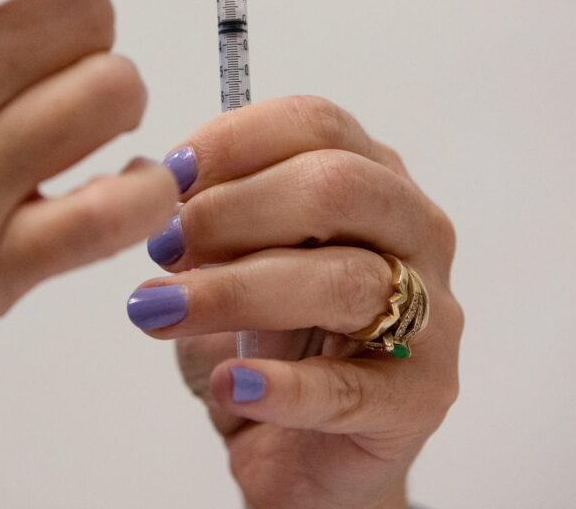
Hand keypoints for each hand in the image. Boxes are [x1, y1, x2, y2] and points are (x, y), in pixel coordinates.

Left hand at [128, 96, 460, 508]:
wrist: (301, 452)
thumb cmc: (268, 343)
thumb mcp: (228, 266)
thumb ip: (201, 219)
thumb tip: (145, 177)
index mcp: (372, 179)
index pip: (316, 123)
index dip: (232, 142)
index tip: (166, 177)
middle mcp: (415, 233)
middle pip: (339, 186)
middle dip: (233, 211)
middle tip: (164, 248)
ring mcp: (431, 316)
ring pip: (345, 281)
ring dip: (235, 293)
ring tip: (159, 313)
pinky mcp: (420, 399)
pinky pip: (350, 388)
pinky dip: (281, 387)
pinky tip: (230, 385)